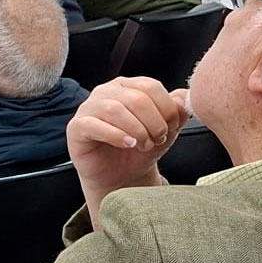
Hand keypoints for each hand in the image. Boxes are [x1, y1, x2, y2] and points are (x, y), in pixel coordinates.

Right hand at [67, 76, 189, 229]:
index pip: (150, 86)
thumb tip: (184, 97)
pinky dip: (115, 135)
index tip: (173, 127)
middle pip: (135, 98)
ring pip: (114, 109)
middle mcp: (106, 92)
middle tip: (158, 139)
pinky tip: (128, 144)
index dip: (167, 108)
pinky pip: (93, 125)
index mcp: (128, 86)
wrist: (121, 176)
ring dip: (136, 130)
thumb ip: (177, 111)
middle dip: (153, 122)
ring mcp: (88, 108)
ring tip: (144, 145)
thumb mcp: (166, 130)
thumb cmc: (140, 149)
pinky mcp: (77, 127)